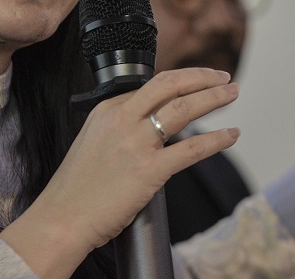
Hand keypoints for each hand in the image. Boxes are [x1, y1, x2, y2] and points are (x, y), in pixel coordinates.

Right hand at [0, 67, 239, 277]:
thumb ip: (119, 127)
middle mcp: (123, 119)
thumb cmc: (77, 187)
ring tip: (231, 93)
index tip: (198, 80)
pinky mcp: (149, 171)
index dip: (181, 80)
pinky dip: (217, 139)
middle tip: (223, 76)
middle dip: (202, 77)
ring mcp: (137, 144)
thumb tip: (148, 125)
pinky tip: (231, 134)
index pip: (152, 85)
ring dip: (214, 97)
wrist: (62, 218)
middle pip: (171, 84)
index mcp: (108, 110)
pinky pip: (192, 149)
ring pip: (185, 109)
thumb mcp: (93, 140)